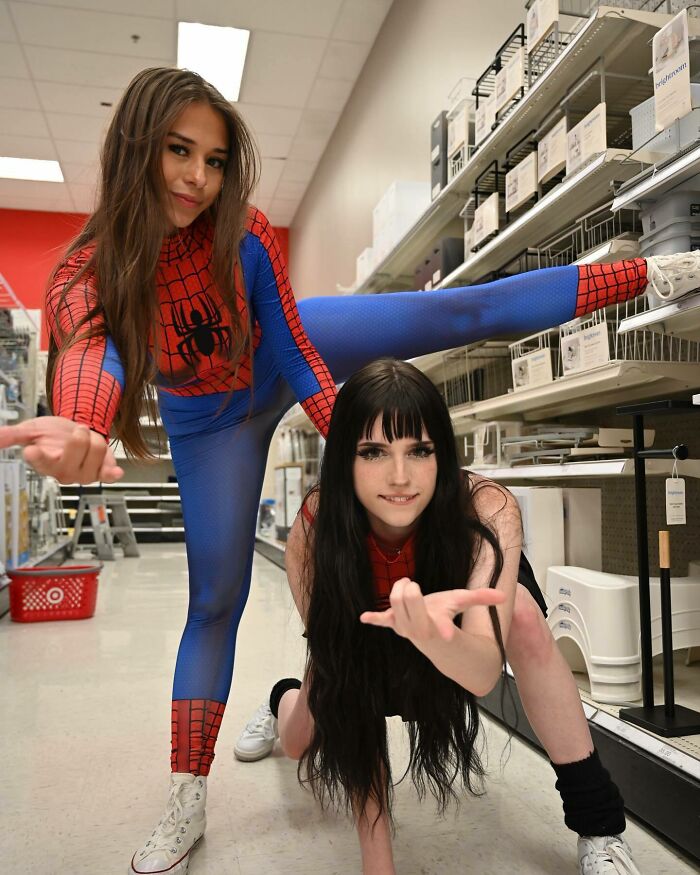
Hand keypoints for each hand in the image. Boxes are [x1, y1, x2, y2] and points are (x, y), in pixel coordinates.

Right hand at [0, 416, 123, 483]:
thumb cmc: (52, 434)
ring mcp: (83, 475)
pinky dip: (113, 473)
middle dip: (79, 432)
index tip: (32, 449)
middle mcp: (63, 473)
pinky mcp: (102, 473)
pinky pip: (109, 474)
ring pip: (96, 449)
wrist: (75, 432)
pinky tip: (114, 471)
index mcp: (43, 463)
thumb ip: (13, 435)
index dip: (37, 456)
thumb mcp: (31, 430)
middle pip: (76, 449)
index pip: (39, 461)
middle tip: (76, 431)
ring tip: (87, 440)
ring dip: (94, 437)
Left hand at [359, 577, 505, 643]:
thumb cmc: (445, 613)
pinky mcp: (392, 624)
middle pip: (405, 603)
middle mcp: (419, 628)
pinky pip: (381, 621)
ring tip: (408, 586)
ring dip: (398, 590)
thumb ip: (481, 597)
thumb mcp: (462, 602)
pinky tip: (364, 617)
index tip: (447, 634)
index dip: (444, 629)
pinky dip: (374, 618)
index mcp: (438, 623)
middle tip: (413, 584)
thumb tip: (504, 595)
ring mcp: (403, 627)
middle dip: (408, 592)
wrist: (431, 636)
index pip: (442, 627)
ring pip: (393, 603)